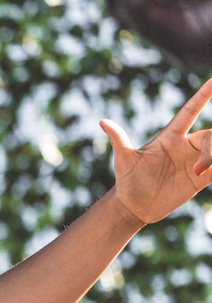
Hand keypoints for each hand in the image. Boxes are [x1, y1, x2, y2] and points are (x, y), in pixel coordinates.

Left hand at [100, 77, 211, 225]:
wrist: (134, 207)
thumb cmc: (127, 181)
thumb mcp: (123, 160)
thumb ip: (119, 140)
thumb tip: (102, 121)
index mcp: (170, 137)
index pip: (190, 111)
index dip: (203, 95)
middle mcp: (186, 145)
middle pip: (211, 135)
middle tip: (198, 170)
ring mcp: (195, 161)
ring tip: (200, 173)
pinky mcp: (202, 178)